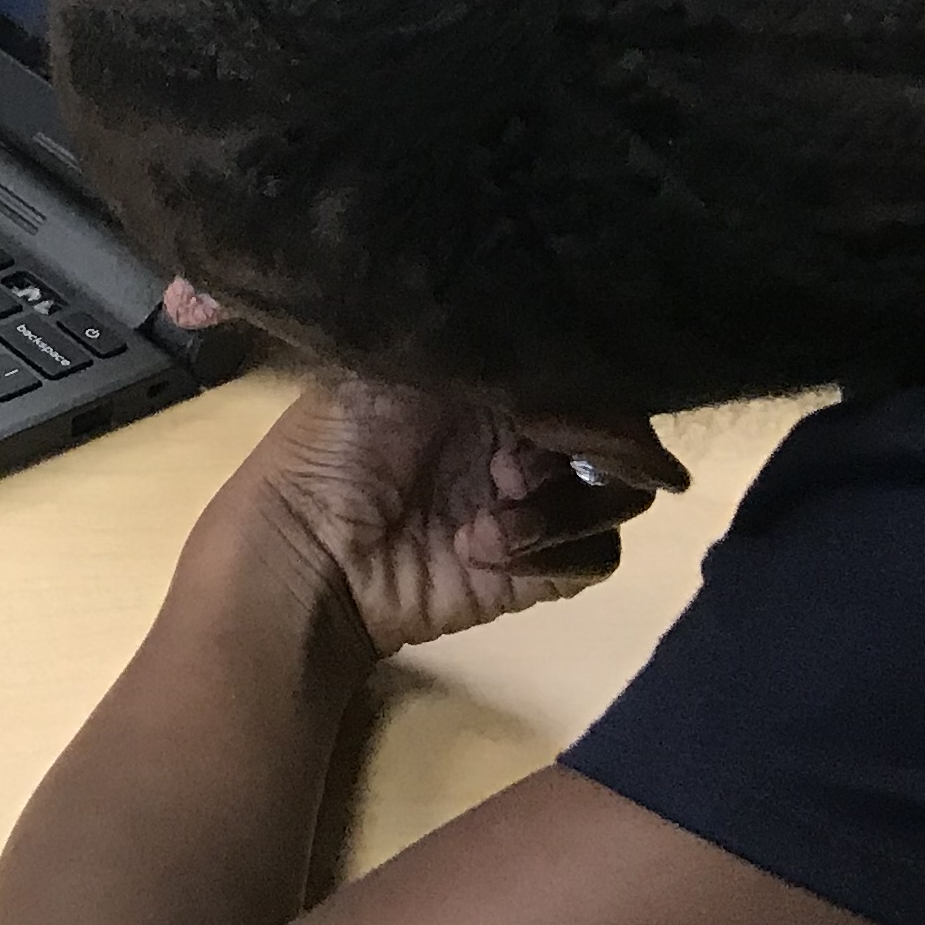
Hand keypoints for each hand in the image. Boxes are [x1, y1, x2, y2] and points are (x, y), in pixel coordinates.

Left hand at [221, 380, 682, 658]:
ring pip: (617, 498)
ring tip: (493, 521)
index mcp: (496, 383)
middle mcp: (526, 439)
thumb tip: (569, 361)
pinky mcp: (542, 569)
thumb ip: (484, 355)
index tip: (562, 415)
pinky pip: (596, 558)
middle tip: (516, 469)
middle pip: (617, 437)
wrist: (307, 550)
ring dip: (562, 508)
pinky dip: (553, 554)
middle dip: (587, 450)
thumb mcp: (392, 371)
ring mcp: (538, 505)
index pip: (583, 378)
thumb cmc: (335, 445)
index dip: (593, 394)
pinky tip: (483, 552)